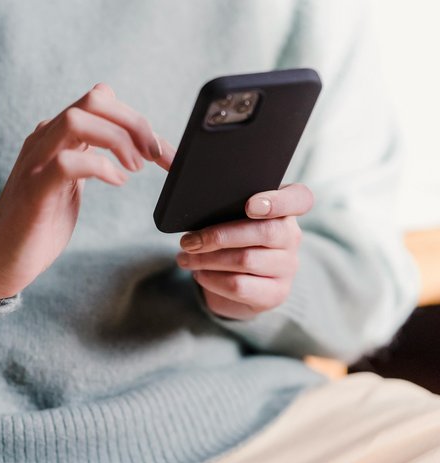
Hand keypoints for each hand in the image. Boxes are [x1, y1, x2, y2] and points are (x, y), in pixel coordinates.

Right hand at [0, 83, 173, 301]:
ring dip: (118, 140)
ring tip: (135, 169)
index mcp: (56, 136)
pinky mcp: (34, 191)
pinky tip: (116, 182)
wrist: (0, 259)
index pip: (101, 100)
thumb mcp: (71, 182)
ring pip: (78, 120)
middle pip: (94, 100)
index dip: (137, 119)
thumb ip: (91, 157)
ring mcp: (36, 163)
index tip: (161, 151)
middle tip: (155, 155)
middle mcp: (44, 140)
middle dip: (134, 123)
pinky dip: (100, 167)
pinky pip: (67, 162)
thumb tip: (127, 141)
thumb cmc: (40, 223)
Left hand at [176, 184, 313, 319]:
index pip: (300, 198)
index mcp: (284, 209)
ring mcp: (287, 267)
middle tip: (187, 240)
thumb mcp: (223, 214)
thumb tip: (167, 162)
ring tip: (184, 256)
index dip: (278, 200)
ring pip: (246, 260)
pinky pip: (239, 285)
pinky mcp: (275, 294)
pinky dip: (211, 278)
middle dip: (218, 235)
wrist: (241, 286)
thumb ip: (206, 190)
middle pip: (263, 231)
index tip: (251, 205)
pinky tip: (199, 273)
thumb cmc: (229, 240)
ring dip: (207, 259)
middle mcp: (292, 237)